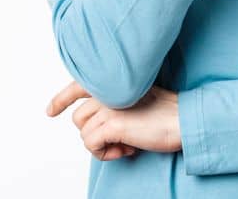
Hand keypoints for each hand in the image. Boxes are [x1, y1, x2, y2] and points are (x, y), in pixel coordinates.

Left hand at [46, 80, 182, 160]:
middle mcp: (109, 91)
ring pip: (84, 133)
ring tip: (126, 145)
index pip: (80, 85)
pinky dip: (105, 153)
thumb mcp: (139, 101)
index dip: (62, 99)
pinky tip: (126, 150)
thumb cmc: (169, 114)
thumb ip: (117, 104)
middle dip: (94, 134)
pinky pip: (90, 145)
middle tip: (120, 140)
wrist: (186, 120)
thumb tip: (101, 126)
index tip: (51, 111)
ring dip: (102, 145)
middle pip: (80, 117)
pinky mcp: (111, 124)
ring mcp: (108, 106)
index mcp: (116, 83)